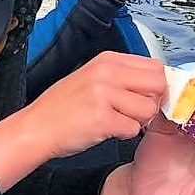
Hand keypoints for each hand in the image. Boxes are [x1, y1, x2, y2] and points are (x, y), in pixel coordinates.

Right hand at [26, 51, 166, 159]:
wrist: (36, 127)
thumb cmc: (64, 107)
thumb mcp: (93, 78)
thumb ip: (123, 77)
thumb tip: (158, 84)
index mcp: (108, 60)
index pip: (155, 66)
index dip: (156, 86)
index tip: (146, 97)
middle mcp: (107, 73)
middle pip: (158, 84)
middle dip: (152, 102)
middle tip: (134, 112)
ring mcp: (104, 94)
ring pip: (148, 109)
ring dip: (137, 121)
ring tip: (115, 121)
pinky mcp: (102, 119)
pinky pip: (133, 129)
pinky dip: (124, 135)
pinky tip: (106, 130)